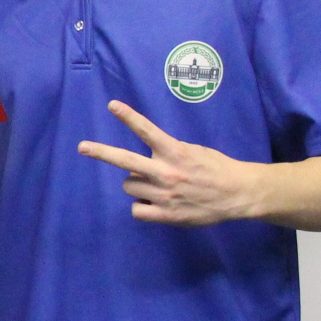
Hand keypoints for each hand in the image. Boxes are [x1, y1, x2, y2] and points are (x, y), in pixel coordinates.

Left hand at [77, 100, 267, 224]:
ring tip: (156, 186)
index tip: (112, 105)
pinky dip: (142, 207)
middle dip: (101, 152)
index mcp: (175, 152)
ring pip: (129, 186)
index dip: (128, 117)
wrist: (238, 194)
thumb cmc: (215, 168)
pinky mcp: (167, 215)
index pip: (147, 131)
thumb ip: (169, 152)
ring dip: (136, 185)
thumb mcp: (193, 151)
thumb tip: (144, 160)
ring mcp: (164, 195)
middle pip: (125, 161)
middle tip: (82, 147)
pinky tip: (154, 204)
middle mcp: (166, 172)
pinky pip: (137, 210)